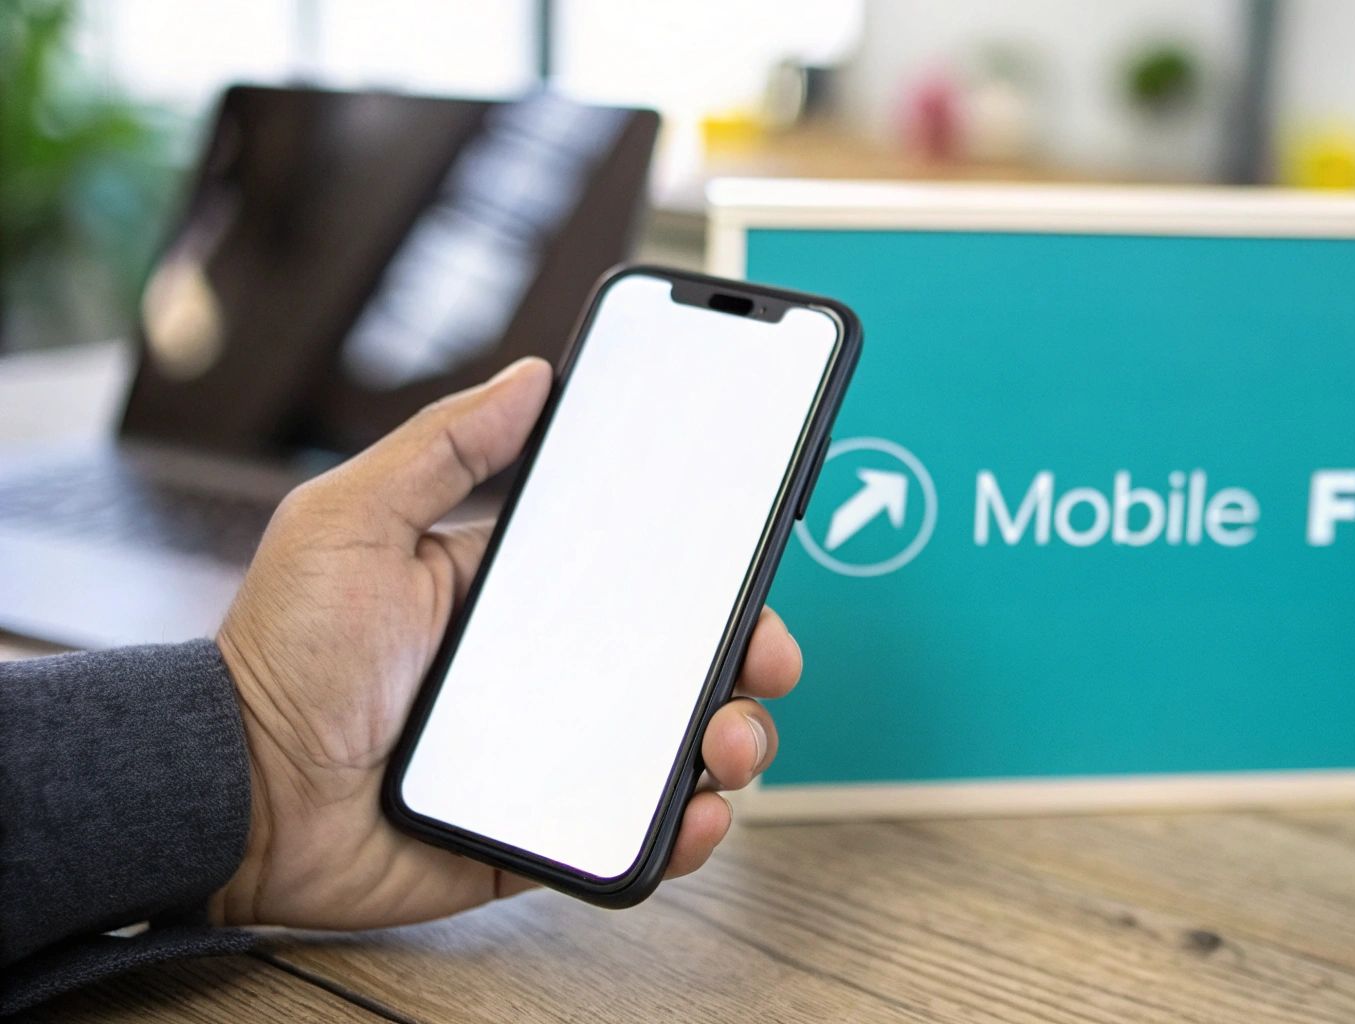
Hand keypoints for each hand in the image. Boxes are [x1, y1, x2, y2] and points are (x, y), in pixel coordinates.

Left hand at [210, 358, 799, 928]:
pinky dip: (682, 830)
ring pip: (675, 746)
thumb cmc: (280, 653)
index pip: (642, 575)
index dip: (710, 571)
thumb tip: (531, 377)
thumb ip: (442, 447)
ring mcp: (551, 754)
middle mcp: (549, 672)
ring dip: (731, 741)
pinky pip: (628, 834)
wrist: (230, 793)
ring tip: (729, 744)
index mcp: (518, 596)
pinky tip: (693, 813)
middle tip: (768, 659)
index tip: (754, 566)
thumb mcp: (350, 520)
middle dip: (749, 657)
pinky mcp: (538, 831)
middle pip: (683, 661)